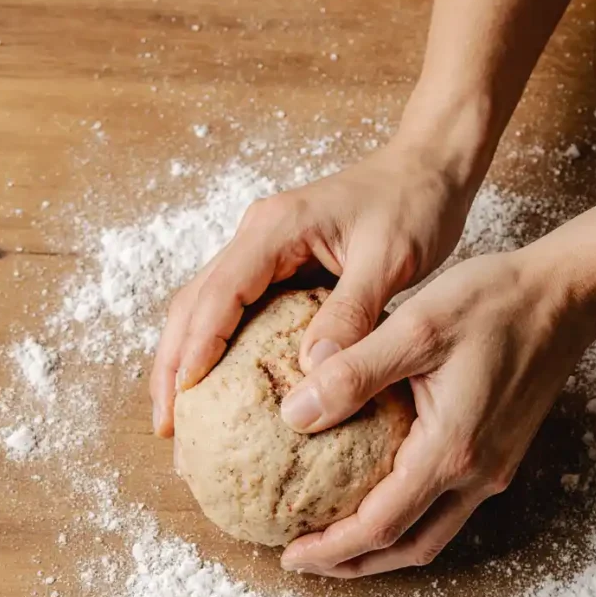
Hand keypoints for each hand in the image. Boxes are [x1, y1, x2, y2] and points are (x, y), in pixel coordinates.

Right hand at [149, 140, 480, 435]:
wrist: (428, 169)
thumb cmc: (412, 204)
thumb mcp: (389, 260)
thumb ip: (351, 311)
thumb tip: (313, 369)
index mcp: (277, 228)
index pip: (219, 293)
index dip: (196, 347)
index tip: (185, 399)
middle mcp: (259, 235)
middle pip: (194, 303)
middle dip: (173, 365)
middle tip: (167, 426)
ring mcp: (264, 249)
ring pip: (205, 307)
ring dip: (187, 360)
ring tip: (179, 420)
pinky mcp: (280, 265)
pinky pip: (235, 310)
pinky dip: (217, 349)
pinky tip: (223, 389)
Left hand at [278, 245, 595, 576]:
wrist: (564, 295)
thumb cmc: (494, 302)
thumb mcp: (415, 327)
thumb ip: (353, 373)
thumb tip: (295, 415)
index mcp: (451, 448)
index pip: (381, 526)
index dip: (331, 548)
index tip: (290, 553)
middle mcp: (477, 472)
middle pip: (408, 547)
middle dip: (352, 564)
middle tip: (303, 560)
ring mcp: (493, 468)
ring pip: (431, 534)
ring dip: (381, 549)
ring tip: (335, 542)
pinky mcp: (499, 453)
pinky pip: (448, 508)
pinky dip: (408, 519)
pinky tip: (382, 496)